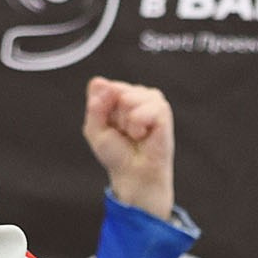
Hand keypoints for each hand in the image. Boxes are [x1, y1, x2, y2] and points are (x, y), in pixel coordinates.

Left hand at [84, 78, 176, 219]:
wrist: (133, 175)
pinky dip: (137, 127)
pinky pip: (142, 111)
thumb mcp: (94, 129)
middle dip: (114, 116)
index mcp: (121, 94)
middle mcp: (138, 93)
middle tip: (123, 133)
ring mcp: (152, 100)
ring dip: (126, 122)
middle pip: (115, 90)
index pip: (103, 87)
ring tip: (134, 134)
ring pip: (127, 98)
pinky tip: (143, 135)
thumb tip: (100, 82)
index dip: (101, 110)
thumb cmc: (117, 153)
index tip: (110, 127)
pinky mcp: (163, 111)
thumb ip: (94, 106)